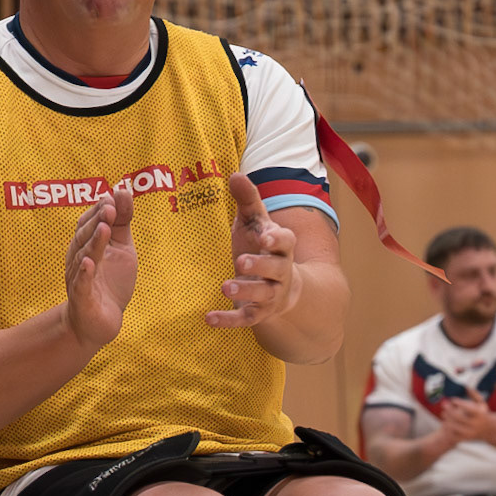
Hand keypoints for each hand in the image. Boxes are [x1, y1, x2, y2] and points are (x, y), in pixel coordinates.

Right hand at [63, 188, 136, 348]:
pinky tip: (89, 264)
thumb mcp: (122, 248)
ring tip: (104, 229)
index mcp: (87, 245)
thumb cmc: (109, 282)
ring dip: (93, 243)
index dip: (99, 209)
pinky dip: (84, 274)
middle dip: (97, 222)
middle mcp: (79, 259)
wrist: (99, 323)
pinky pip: (81, 285)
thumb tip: (123, 190)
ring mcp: (79, 279)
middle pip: (84, 237)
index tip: (112, 196)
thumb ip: (122, 221)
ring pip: (84, 258)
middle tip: (110, 207)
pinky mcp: (82, 300)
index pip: (89, 222)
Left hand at [205, 173, 300, 327]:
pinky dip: (229, 320)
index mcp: (282, 248)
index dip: (277, 240)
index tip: (265, 236)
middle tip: (241, 262)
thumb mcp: (255, 223)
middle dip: (260, 266)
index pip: (287, 242)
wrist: (282, 288)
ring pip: (263, 296)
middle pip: (276, 270)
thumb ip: (247, 200)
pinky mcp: (258, 313)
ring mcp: (271, 295)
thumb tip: (235, 174)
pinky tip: (209, 318)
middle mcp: (280, 273)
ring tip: (225, 287)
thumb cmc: (262, 248)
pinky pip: (246, 319)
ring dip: (245, 292)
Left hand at [439, 390, 490, 442]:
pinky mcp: (466, 439)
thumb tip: (465, 386)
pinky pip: (454, 436)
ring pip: (455, 427)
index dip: (459, 403)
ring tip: (443, 414)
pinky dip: (448, 430)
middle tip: (443, 405)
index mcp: (480, 415)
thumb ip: (474, 394)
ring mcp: (471, 433)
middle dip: (450, 411)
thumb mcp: (481, 403)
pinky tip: (445, 423)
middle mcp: (476, 424)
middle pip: (459, 418)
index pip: (468, 408)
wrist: (490, 430)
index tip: (452, 399)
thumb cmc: (482, 413)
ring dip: (447, 420)